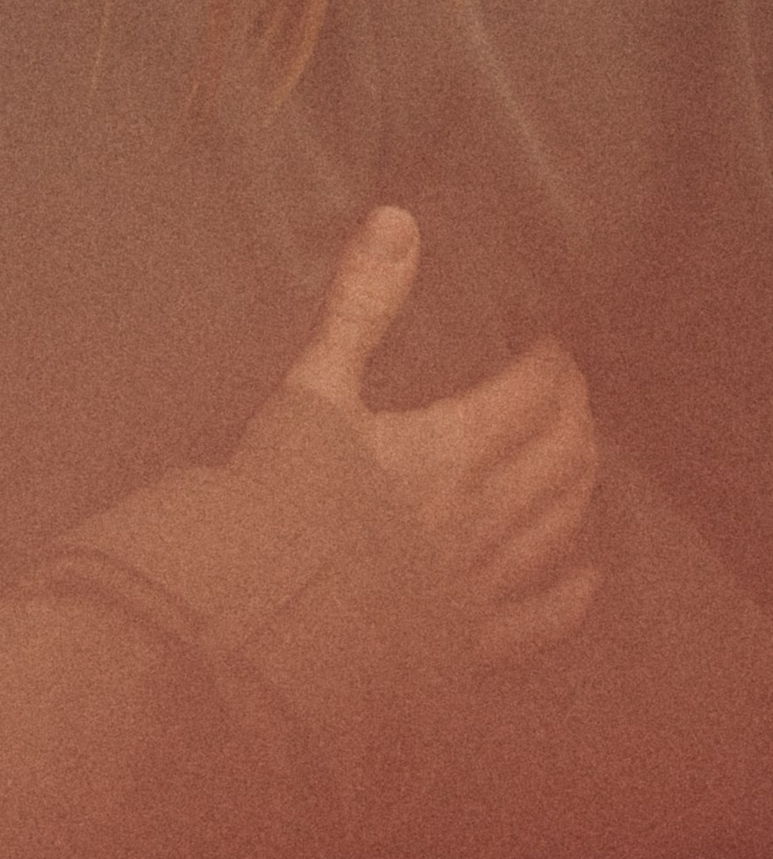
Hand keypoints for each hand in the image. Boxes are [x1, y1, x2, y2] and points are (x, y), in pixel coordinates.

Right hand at [286, 205, 600, 668]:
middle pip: (563, 457)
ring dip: (580, 484)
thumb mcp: (316, 382)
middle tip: (569, 390)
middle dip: (576, 415)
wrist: (272, 609)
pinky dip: (573, 591)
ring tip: (580, 458)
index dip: (552, 364)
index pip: (534, 395)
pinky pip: (544, 615)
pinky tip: (585, 575)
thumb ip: (362, 303)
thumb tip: (398, 220)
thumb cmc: (287, 490)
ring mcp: (484, 581)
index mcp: (455, 446)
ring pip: (562, 525)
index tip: (549, 342)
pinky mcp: (470, 638)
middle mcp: (487, 513)